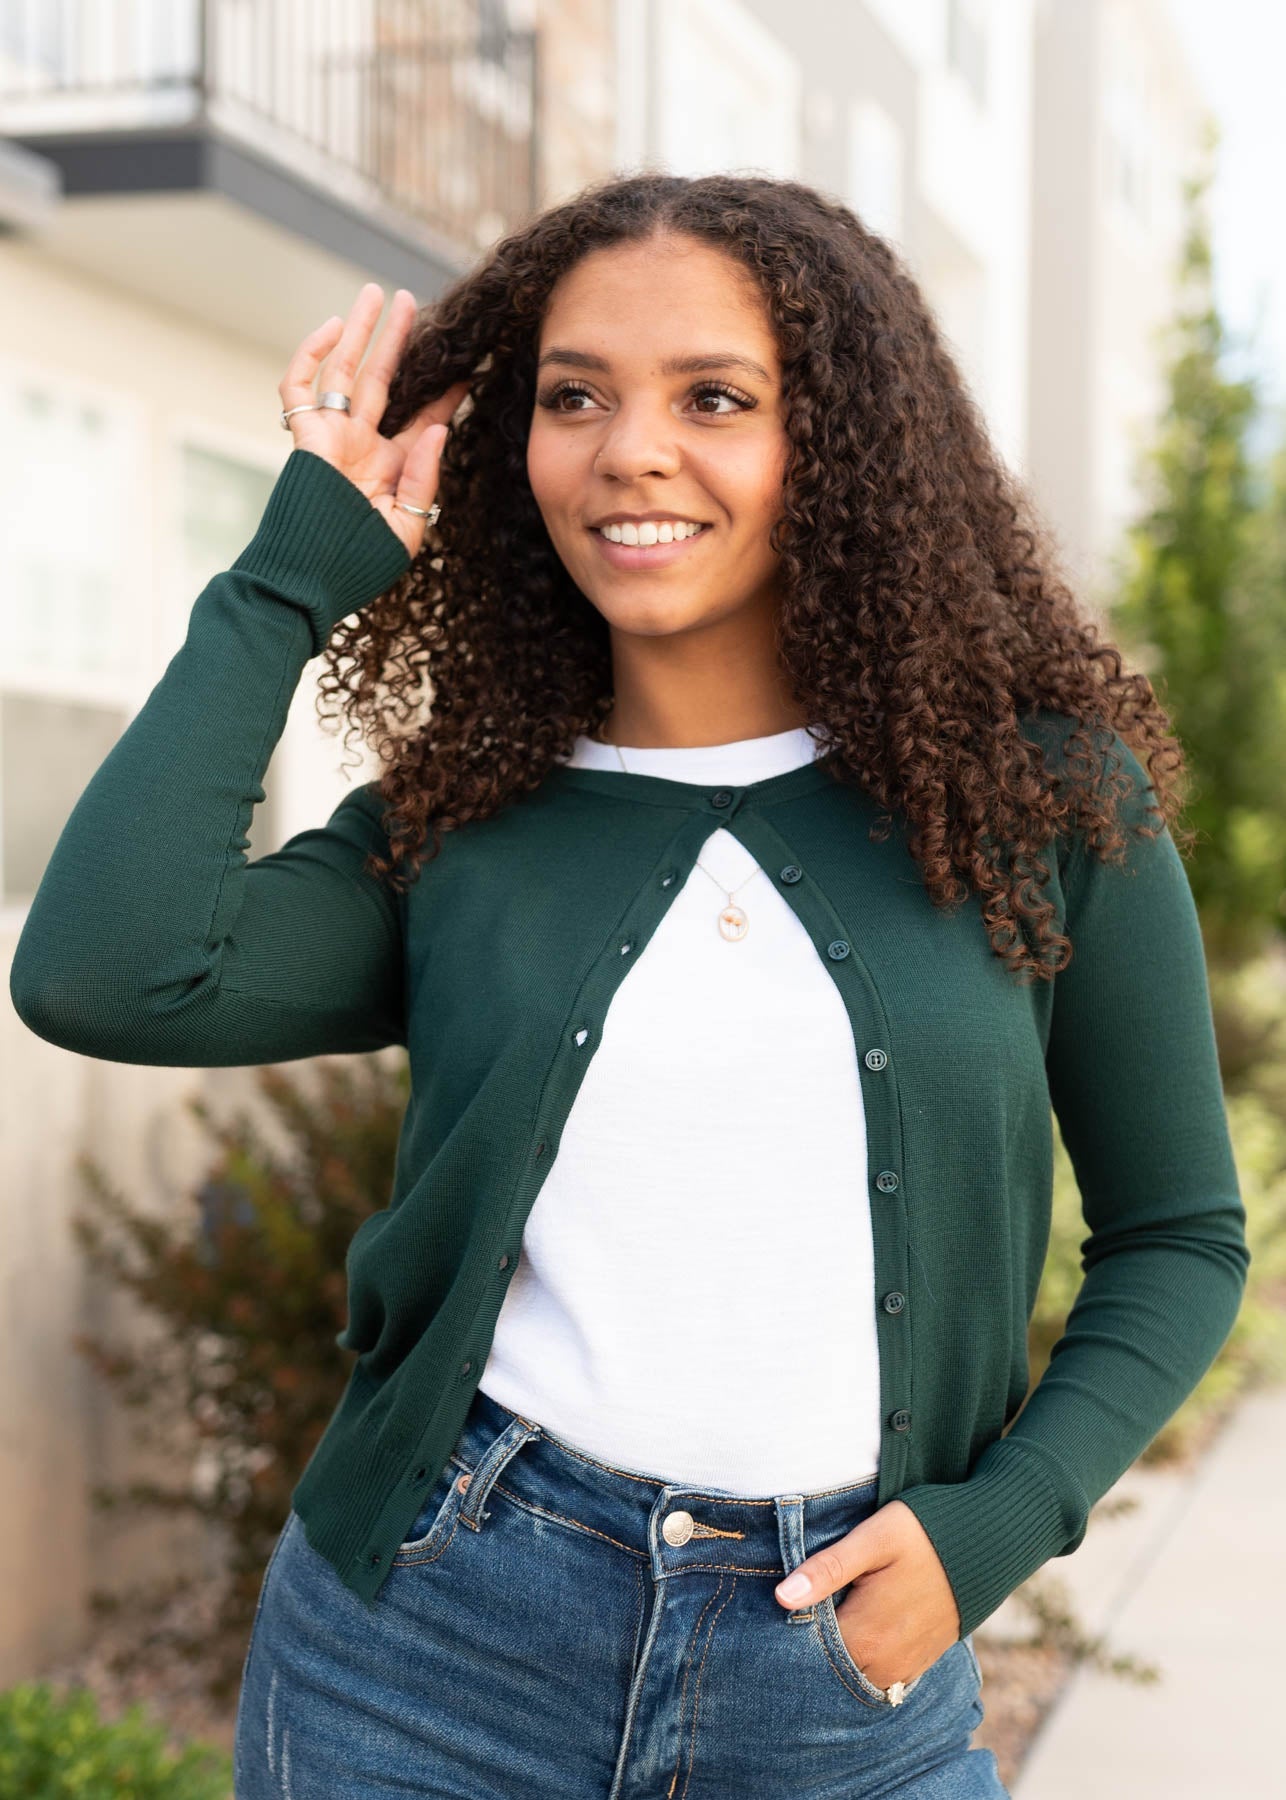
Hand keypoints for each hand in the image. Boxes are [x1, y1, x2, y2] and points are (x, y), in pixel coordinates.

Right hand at [278, 280, 470, 558]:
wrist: (311, 578)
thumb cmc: (360, 564)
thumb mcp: (408, 528)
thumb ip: (425, 478)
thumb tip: (441, 428)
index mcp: (391, 467)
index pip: (423, 416)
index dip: (446, 391)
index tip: (472, 363)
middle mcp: (363, 444)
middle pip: (384, 380)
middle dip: (399, 342)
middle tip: (414, 302)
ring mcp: (332, 436)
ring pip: (345, 370)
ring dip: (360, 331)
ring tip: (377, 294)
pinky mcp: (303, 435)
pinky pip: (299, 386)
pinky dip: (311, 354)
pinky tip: (333, 327)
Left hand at [773, 1500, 961, 1691]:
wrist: (989, 1542)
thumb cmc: (926, 1533)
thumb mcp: (873, 1539)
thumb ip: (828, 1569)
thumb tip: (783, 1597)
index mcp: (867, 1637)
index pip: (807, 1651)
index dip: (789, 1628)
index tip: (783, 1601)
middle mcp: (886, 1664)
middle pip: (829, 1666)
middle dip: (810, 1642)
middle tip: (801, 1603)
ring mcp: (906, 1667)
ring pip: (854, 1672)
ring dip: (838, 1651)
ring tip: (829, 1611)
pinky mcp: (920, 1662)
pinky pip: (880, 1674)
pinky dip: (863, 1658)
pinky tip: (857, 1627)